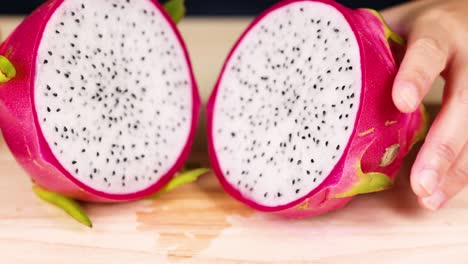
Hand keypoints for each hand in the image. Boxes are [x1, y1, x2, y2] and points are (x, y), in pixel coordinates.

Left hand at [381, 0, 467, 209]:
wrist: (464, 19)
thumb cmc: (419, 27)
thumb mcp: (396, 24)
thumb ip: (370, 44)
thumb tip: (318, 73)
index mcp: (438, 29)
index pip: (429, 50)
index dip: (416, 76)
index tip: (401, 103)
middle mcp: (466, 55)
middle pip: (464, 102)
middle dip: (443, 145)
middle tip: (420, 181)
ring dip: (455, 167)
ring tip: (428, 196)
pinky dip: (459, 169)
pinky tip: (440, 191)